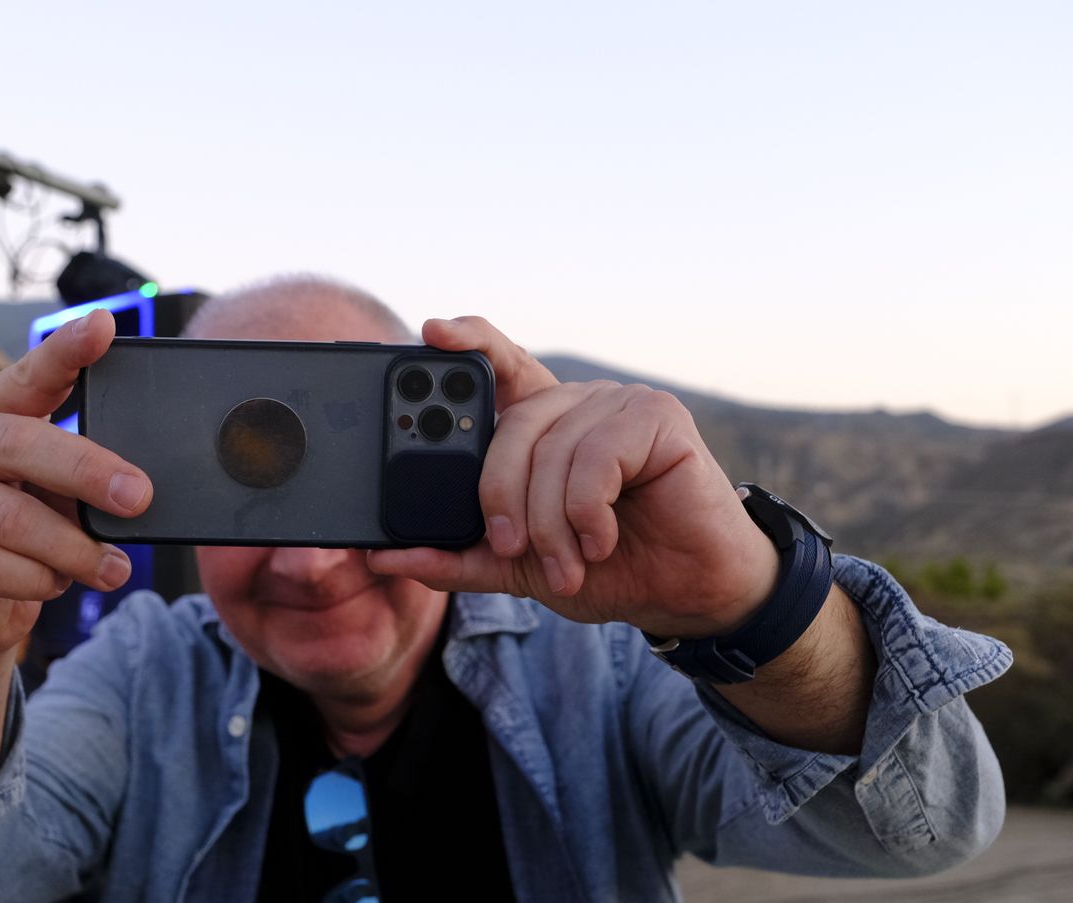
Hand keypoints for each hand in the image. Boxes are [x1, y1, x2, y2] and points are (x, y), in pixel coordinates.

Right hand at [0, 309, 152, 661]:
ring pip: (11, 519)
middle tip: (138, 498)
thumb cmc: (14, 526)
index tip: (102, 327)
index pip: (29, 373)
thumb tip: (131, 490)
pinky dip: (37, 579)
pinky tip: (56, 581)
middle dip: (87, 473)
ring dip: (73, 550)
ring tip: (111, 568)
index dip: (66, 351)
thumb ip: (74, 473)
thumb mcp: (45, 486)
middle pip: (20, 446)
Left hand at [366, 317, 779, 638]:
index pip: (496, 367)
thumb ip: (456, 558)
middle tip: (508, 547)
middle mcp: (575, 403)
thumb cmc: (608, 568)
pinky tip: (602, 540)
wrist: (687, 593)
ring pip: (552, 451)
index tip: (431, 332)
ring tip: (567, 565)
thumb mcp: (519, 568)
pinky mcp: (658, 416)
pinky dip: (589, 511)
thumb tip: (384, 557)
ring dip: (551, 523)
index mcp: (541, 426)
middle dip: (500, 495)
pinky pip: (596, 457)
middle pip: (510, 427)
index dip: (466, 342)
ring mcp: (617, 402)